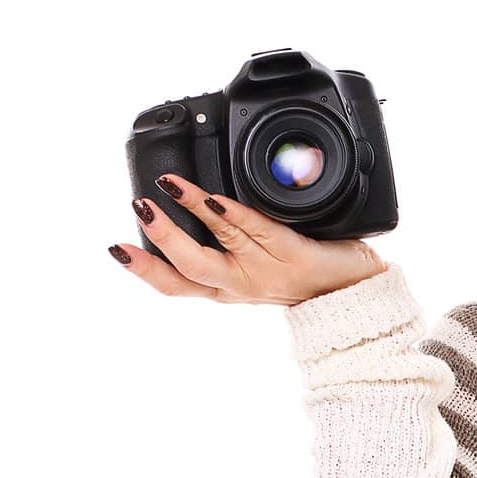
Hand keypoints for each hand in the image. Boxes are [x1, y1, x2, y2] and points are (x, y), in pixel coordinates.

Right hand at [108, 173, 386, 305]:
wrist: (359, 292)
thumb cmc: (308, 273)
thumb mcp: (259, 260)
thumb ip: (231, 237)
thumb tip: (199, 199)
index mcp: (229, 287)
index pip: (177, 284)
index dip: (145, 270)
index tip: (117, 248)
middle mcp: (243, 284)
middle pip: (189, 272)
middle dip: (158, 242)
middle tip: (137, 210)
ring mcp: (268, 271)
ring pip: (219, 245)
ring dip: (189, 211)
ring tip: (167, 185)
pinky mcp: (294, 256)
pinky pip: (258, 231)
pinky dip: (233, 214)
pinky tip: (215, 197)